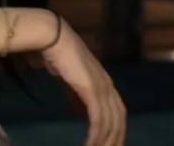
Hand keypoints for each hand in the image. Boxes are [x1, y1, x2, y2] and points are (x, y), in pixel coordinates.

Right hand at [39, 18, 126, 145]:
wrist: (54, 38)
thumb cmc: (59, 55)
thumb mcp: (71, 81)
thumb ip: (78, 97)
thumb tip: (80, 114)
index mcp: (105, 82)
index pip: (118, 111)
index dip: (117, 130)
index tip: (111, 144)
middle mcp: (107, 85)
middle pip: (118, 120)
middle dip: (115, 139)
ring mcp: (101, 87)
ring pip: (109, 123)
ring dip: (103, 142)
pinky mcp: (91, 89)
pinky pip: (97, 120)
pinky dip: (94, 136)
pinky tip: (88, 145)